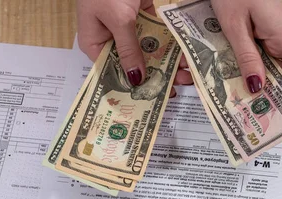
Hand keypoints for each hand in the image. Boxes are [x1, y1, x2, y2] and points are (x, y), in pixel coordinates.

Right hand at [77, 0, 191, 93]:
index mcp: (94, 43)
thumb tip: (135, 79)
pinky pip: (157, 34)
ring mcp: (128, 27)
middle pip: (134, 65)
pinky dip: (169, 42)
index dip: (131, 88)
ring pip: (149, 51)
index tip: (152, 100)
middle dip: (156, 76)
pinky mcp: (143, 15)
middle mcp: (110, 38)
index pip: (112, 73)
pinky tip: (185, 53)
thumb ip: (129, 48)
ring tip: (186, 74)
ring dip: (167, 61)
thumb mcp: (119, 19)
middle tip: (176, 89)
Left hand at [211, 0, 281, 92]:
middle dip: (267, 88)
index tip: (265, 101)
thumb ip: (247, 58)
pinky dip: (253, 60)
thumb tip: (258, 89)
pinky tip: (234, 63)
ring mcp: (281, 30)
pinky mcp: (271, 26)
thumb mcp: (235, 27)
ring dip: (256, 74)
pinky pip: (267, 51)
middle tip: (242, 101)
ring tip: (233, 83)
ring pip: (275, 63)